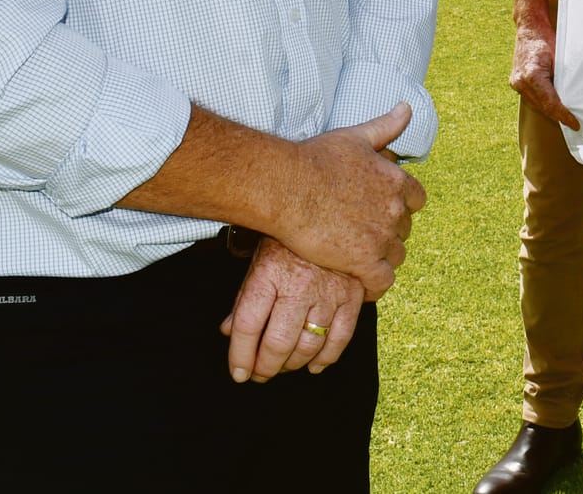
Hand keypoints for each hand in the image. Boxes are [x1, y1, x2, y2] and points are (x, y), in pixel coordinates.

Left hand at [221, 237, 364, 382]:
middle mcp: (299, 284)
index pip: (248, 326)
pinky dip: (326, 357)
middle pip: (278, 342)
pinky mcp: (353, 295)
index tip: (238, 372)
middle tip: (259, 374)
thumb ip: (244, 299)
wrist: (331, 209)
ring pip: (309, 345)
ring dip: (292, 365)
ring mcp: (329, 291)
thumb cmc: (289, 238)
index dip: (240, 356)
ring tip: (283, 367)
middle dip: (265, 368)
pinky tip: (314, 365)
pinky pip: (341, 337)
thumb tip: (229, 332)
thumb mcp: (258, 261)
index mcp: (270, 273)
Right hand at [278, 104, 426, 296]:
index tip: (383, 210)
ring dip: (382, 258)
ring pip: (395, 256)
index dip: (400, 206)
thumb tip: (407, 108)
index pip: (416, 199)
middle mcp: (394, 209)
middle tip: (364, 234)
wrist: (287, 187)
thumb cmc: (315, 159)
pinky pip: (381, 282)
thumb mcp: (355, 137)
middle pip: (404, 229)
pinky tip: (362, 285)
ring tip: (361, 259)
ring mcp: (380, 237)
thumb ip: (385, 126)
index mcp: (395, 180)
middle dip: (389, 232)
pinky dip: (375, 286)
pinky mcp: (363, 262)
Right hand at [509, 19, 579, 129]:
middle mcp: (520, 81)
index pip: (550, 103)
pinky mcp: (516, 83)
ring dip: (550, 111)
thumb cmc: (545, 39)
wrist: (530, 28)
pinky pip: (531, 99)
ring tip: (566, 116)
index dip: (563, 115)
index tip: (574, 123)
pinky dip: (543, 103)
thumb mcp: (560, 59)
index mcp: (531, 75)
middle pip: (543, 107)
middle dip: (558, 116)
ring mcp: (516, 83)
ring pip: (536, 105)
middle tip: (574, 123)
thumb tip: (574, 98)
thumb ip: (564, 80)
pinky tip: (554, 106)